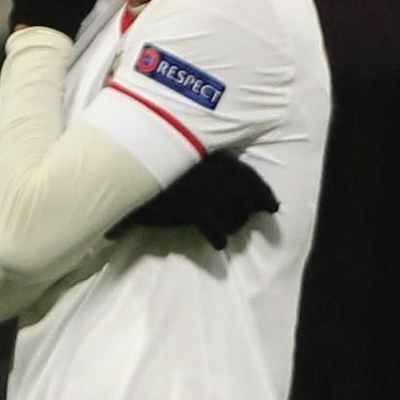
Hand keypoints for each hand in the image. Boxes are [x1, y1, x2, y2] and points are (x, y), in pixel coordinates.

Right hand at [108, 152, 278, 250]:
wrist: (125, 172)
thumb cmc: (157, 169)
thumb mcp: (188, 164)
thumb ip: (213, 175)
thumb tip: (239, 193)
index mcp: (212, 153)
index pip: (247, 174)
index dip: (263, 193)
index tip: (273, 207)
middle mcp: (211, 166)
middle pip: (242, 196)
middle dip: (246, 213)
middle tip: (242, 224)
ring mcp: (200, 184)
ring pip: (230, 211)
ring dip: (233, 226)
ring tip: (227, 234)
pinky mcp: (187, 203)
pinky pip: (212, 224)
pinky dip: (218, 236)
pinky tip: (219, 245)